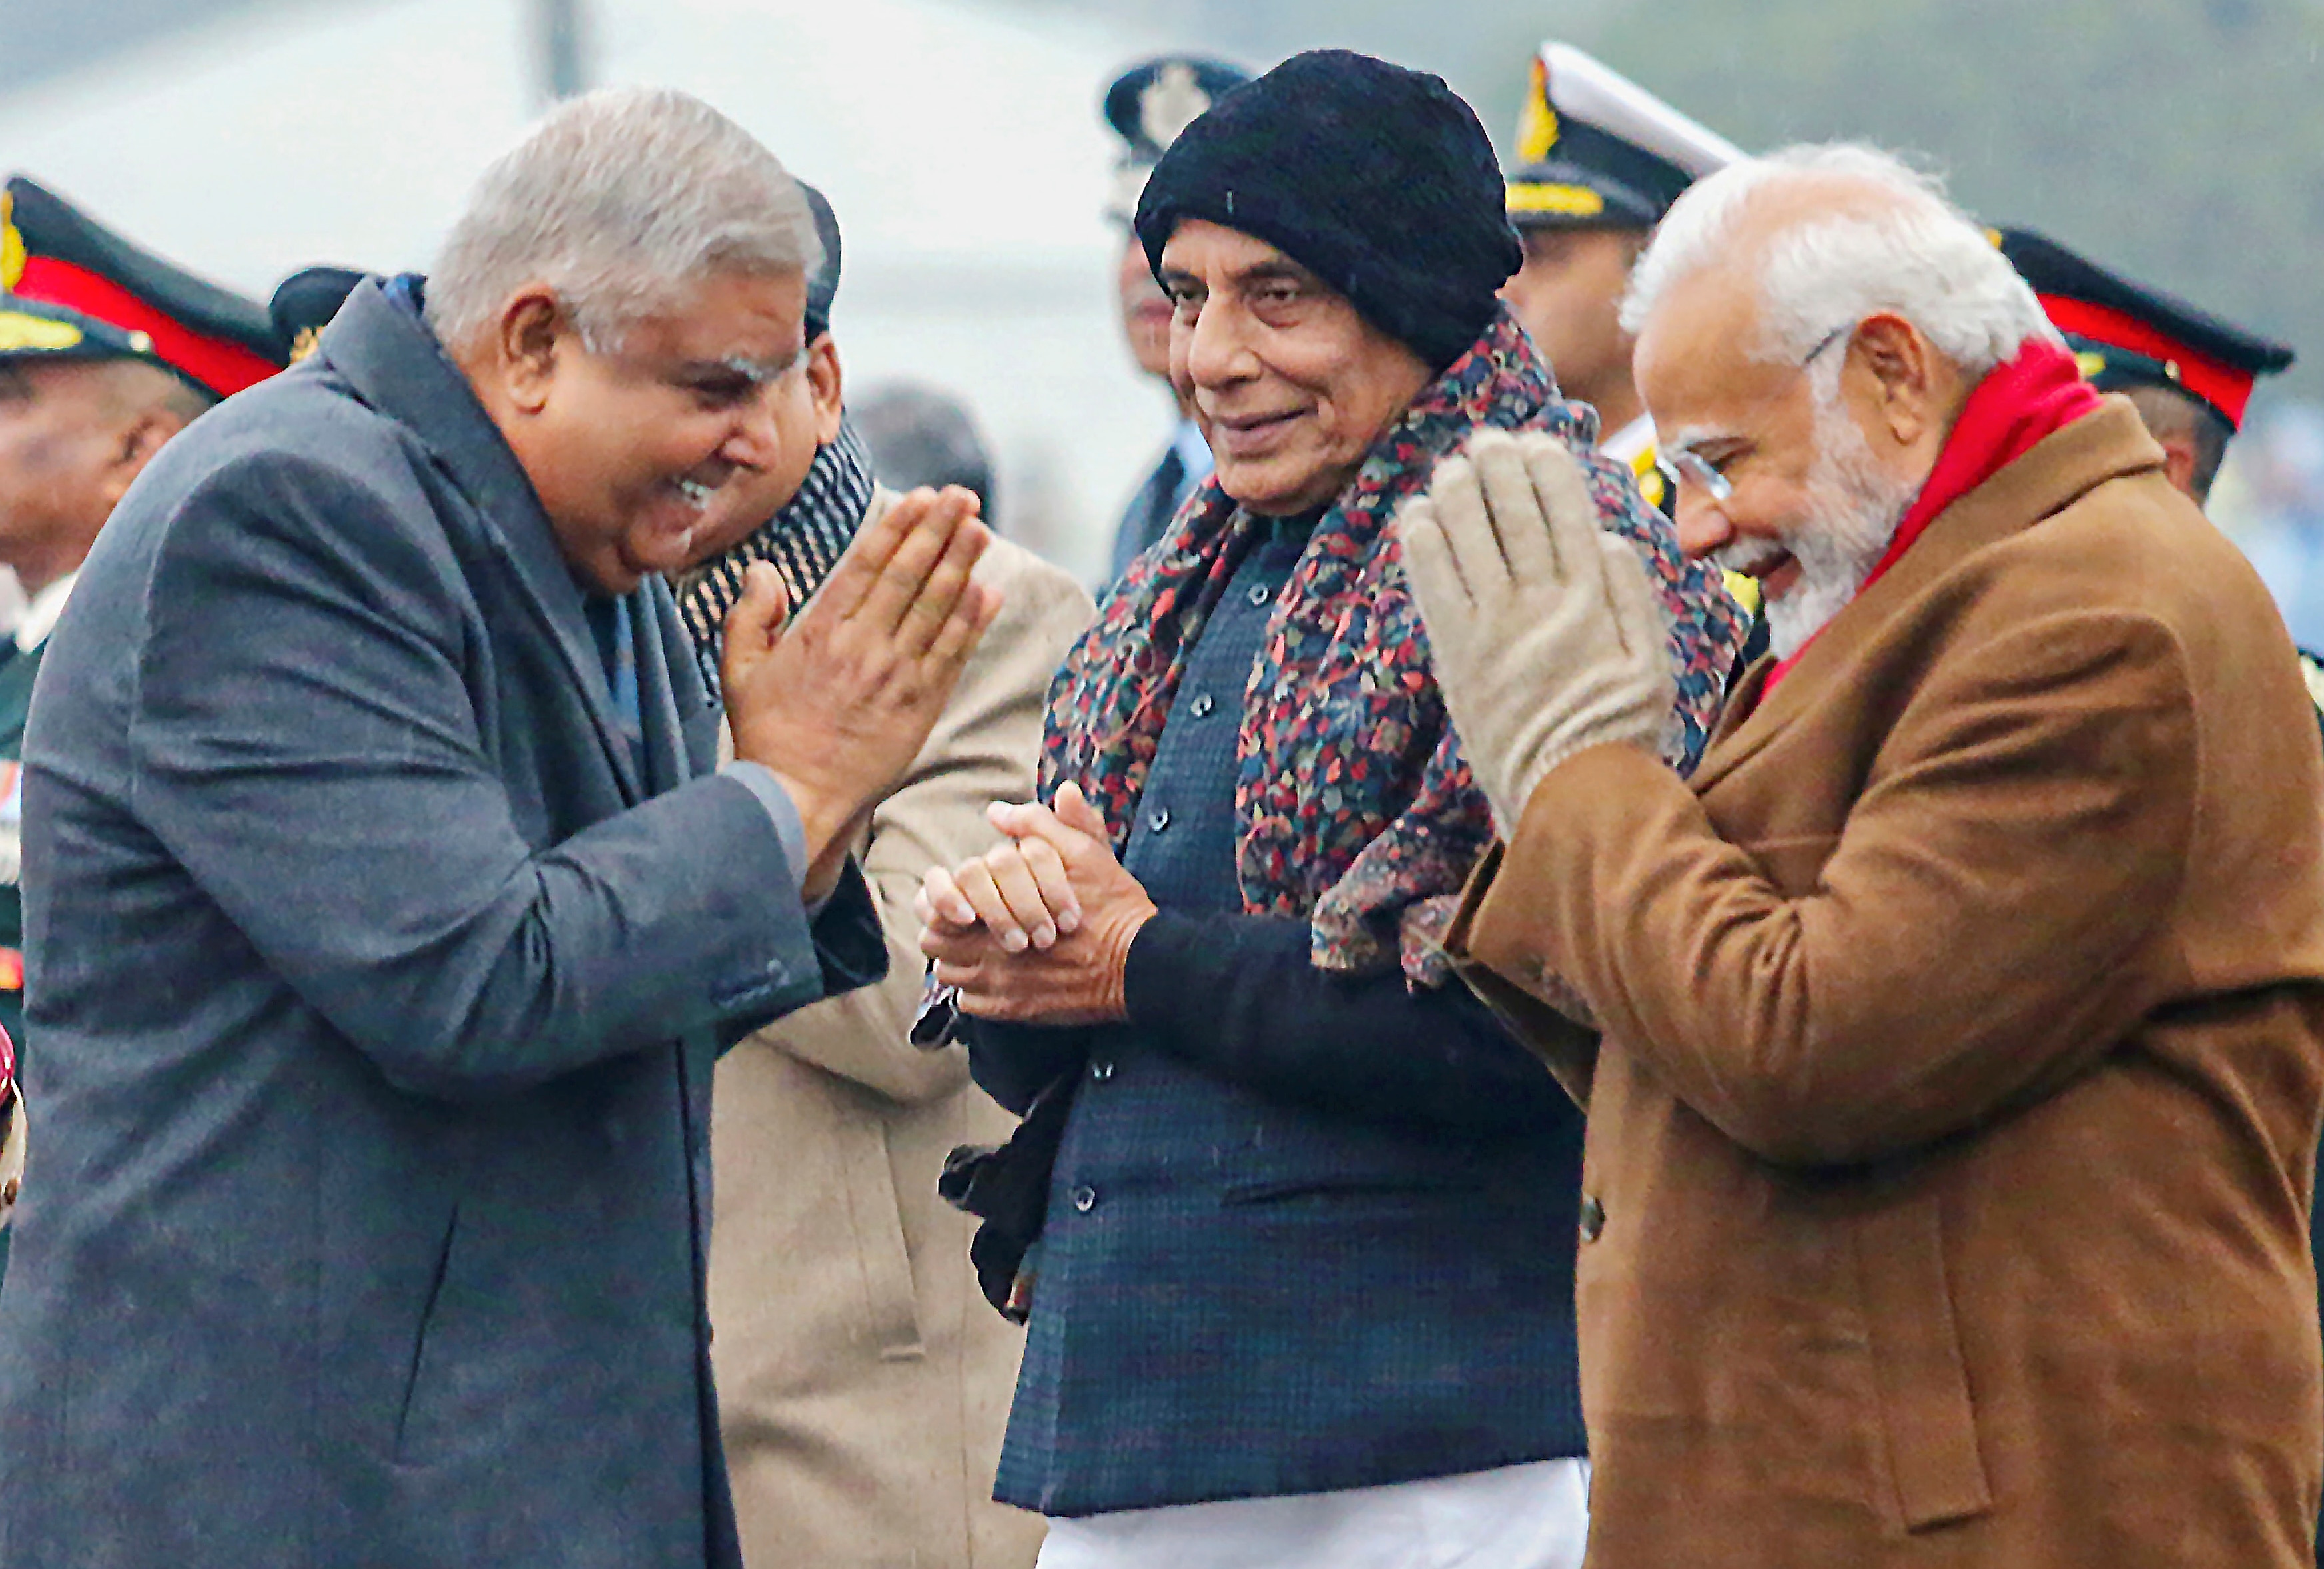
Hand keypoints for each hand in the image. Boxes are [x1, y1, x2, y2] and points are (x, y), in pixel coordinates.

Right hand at [723, 486, 1000, 881]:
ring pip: (936, 609)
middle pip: (909, 575)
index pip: (868, 565)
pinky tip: (988, 593)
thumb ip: (750, 616)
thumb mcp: (739, 671)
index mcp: (821, 631)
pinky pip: (952, 655)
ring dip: (962, 564)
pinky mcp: (920, 707)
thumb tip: (763, 570)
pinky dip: (972, 623)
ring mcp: (896, 676)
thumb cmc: (767, 736)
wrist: (796, 798)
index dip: (899, 527)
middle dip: (938, 530)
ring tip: (981, 529)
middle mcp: (863, 646)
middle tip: (962, 497)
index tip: (921, 498)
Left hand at [915, 782, 1156, 1024]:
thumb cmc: (1112, 906)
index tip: (964, 899)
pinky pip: (970, 1004)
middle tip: (970, 921)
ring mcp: (998, 985)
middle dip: (947, 929)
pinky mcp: (1012, 1011)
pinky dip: (977, 991)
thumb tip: (999, 812)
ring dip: (961, 959)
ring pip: (950, 974)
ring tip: (986, 948)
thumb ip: (1038, 825)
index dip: (944, 898)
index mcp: (998, 907)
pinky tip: (1002, 975)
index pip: (936, 906)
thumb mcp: (1083, 852)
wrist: (1140, 965)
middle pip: (935, 942)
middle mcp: (989, 950)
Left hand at [1398, 430, 1673, 830]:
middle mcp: (1539, 605)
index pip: (1566, 512)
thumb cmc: (1617, 733)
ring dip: (1455, 493)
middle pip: (1511, 513)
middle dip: (1497, 466)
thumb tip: (1607, 538)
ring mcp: (1492, 628)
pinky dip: (1422, 544)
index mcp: (1593, 601)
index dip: (1546, 468)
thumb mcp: (1652, 666)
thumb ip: (1633, 598)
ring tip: (1450, 468)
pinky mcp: (1455, 656)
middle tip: (1486, 439)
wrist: (1569, 799)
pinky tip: (1417, 515)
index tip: (1535, 440)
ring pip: (1467, 537)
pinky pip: (1432, 585)